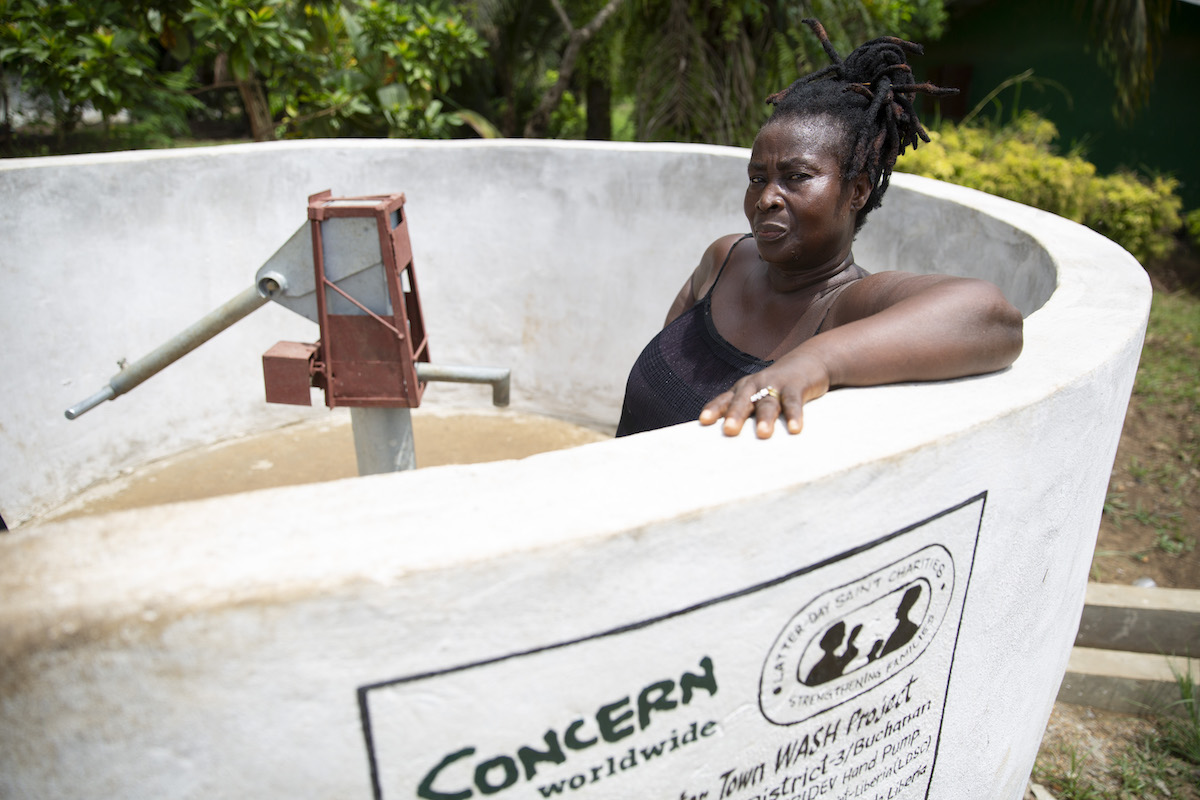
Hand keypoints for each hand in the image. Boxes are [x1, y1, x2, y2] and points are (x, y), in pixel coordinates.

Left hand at [698, 350, 831, 438]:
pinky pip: (793, 402)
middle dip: (735, 415)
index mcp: (742, 390)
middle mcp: (755, 385)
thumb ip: (748, 416)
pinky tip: (794, 429)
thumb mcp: (759, 397)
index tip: (704, 421)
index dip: (714, 409)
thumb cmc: (777, 388)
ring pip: (768, 402)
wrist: (808, 361)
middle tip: (729, 430)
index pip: (724, 399)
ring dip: (765, 418)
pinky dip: (794, 415)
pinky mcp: (796, 386)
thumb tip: (738, 451)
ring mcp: (775, 384)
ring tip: (763, 434)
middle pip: (743, 400)